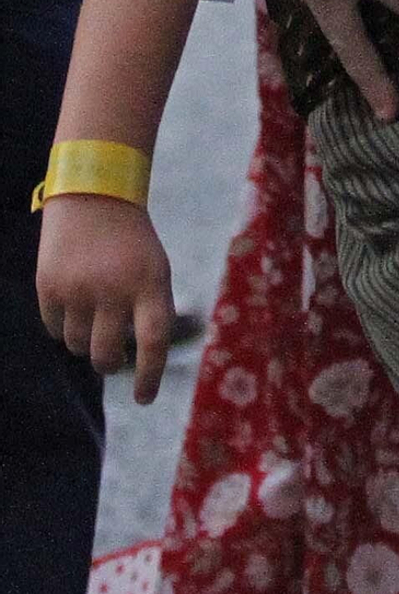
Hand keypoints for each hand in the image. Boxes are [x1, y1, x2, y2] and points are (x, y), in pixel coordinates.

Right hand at [38, 197, 173, 404]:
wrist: (94, 193)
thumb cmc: (131, 243)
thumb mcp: (154, 270)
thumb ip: (150, 315)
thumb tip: (136, 370)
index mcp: (150, 282)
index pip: (154, 343)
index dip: (149, 377)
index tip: (144, 400)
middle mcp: (114, 287)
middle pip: (107, 357)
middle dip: (108, 363)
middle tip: (110, 358)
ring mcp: (79, 288)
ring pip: (77, 346)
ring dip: (84, 339)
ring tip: (91, 308)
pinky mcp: (50, 286)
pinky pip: (55, 330)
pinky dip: (63, 324)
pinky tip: (72, 298)